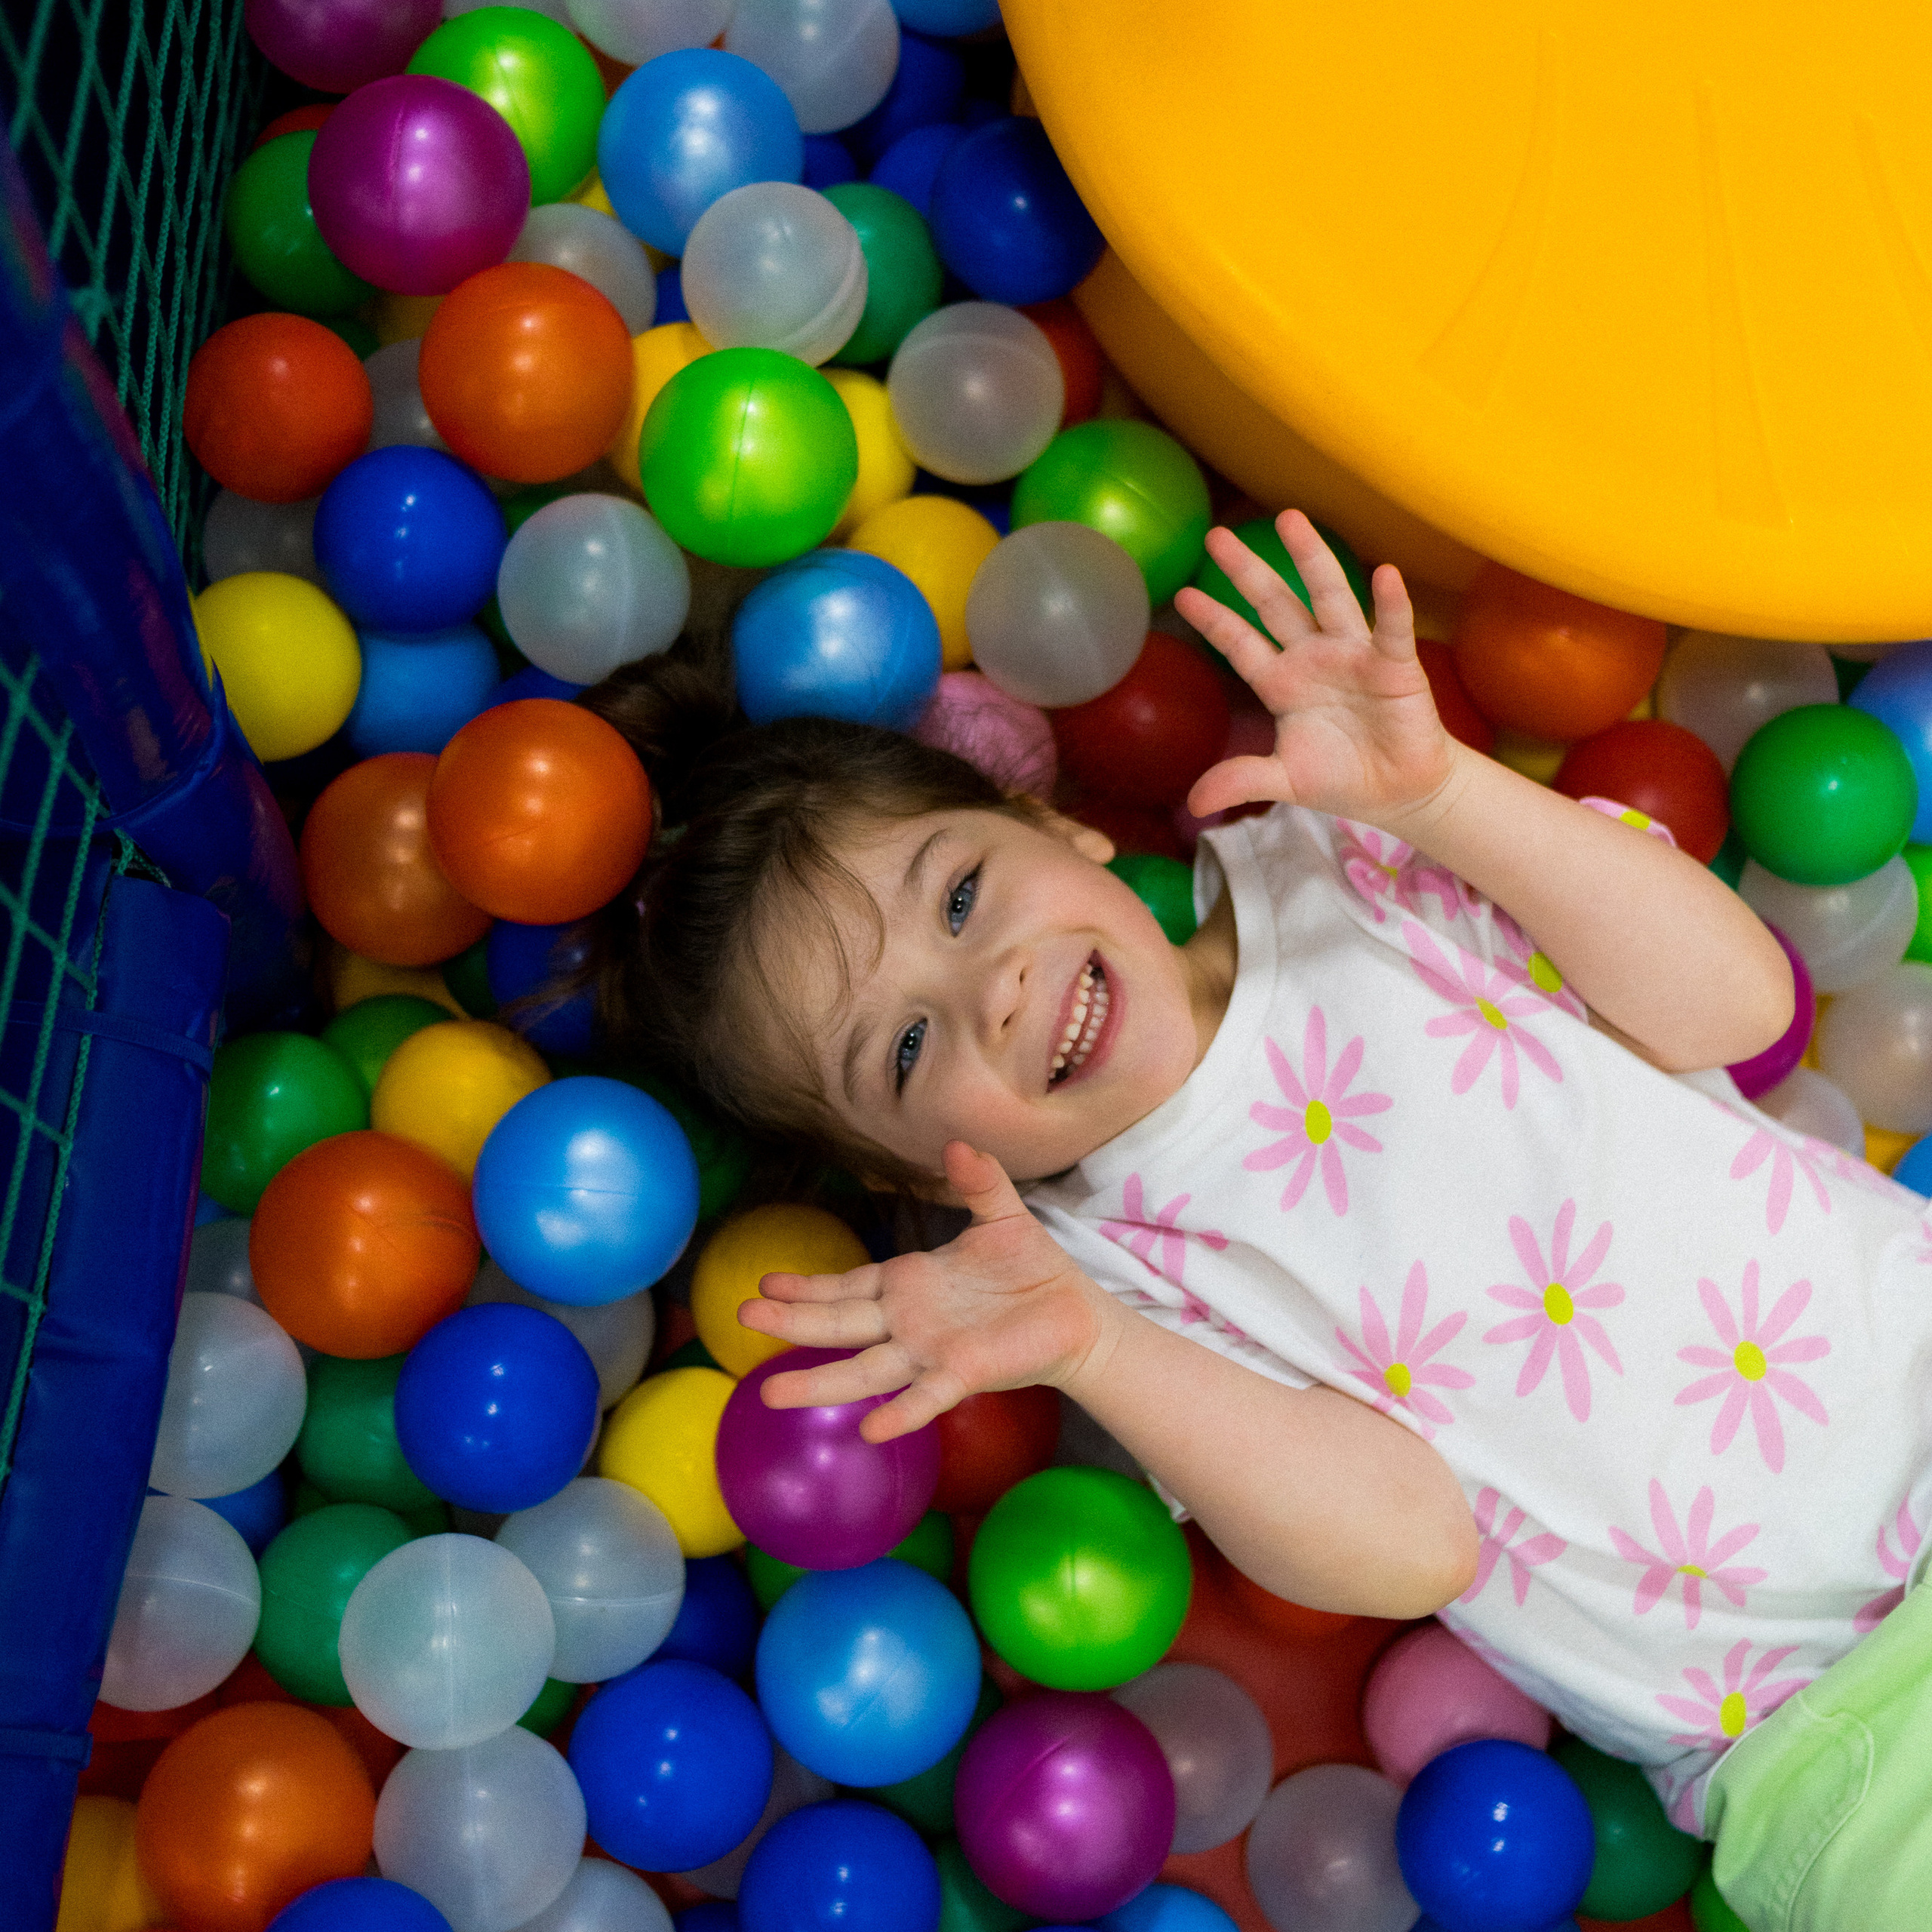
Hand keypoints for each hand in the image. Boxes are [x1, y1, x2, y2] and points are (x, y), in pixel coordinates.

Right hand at [736, 1142, 1112, 1444]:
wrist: (1077, 1313)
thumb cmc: (1033, 1269)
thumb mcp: (1001, 1214)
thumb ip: (978, 1181)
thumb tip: (957, 1143)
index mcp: (909, 1284)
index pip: (846, 1286)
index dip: (806, 1288)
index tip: (764, 1285)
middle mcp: (908, 1322)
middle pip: (840, 1324)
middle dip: (792, 1322)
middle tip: (742, 1317)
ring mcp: (931, 1351)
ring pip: (866, 1368)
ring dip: (820, 1382)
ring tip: (772, 1394)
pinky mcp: (964, 1373)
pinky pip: (927, 1396)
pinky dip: (901, 1413)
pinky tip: (870, 1430)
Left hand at [1173, 509, 1458, 825]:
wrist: (1400, 794)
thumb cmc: (1342, 778)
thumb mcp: (1285, 781)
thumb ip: (1242, 780)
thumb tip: (1195, 806)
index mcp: (1282, 683)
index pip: (1240, 644)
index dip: (1213, 620)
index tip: (1182, 594)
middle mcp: (1313, 658)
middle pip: (1275, 605)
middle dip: (1247, 571)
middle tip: (1217, 536)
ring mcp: (1353, 657)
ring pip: (1328, 598)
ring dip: (1311, 559)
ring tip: (1290, 520)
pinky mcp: (1394, 667)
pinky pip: (1391, 630)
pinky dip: (1390, 603)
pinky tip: (1385, 574)